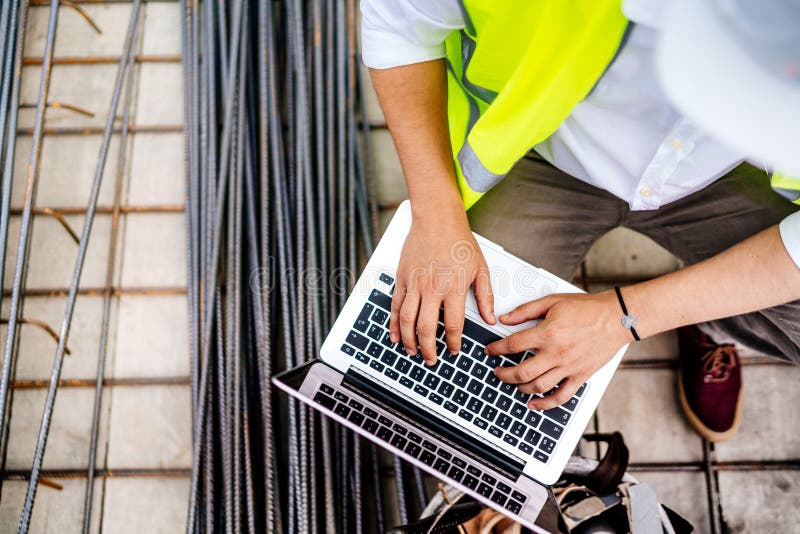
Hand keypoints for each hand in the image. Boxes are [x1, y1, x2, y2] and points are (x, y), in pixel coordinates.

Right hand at [391, 207, 494, 364]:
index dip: (452, 342)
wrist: (437, 219)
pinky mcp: (402, 278)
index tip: (453, 350)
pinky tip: (395, 334)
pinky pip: (395, 306)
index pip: (452, 324)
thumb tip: (490, 318)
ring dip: (409, 340)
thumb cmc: (459, 241)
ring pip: (407, 320)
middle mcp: (432, 288)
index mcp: (453, 288)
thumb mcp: (481, 268)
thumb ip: (486, 295)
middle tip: (431, 359)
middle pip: (426, 328)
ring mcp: (414, 284)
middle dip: (428, 348)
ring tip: (413, 351)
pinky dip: (393, 323)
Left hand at [486, 290, 629, 409]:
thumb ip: (526, 311)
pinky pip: (561, 396)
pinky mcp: (580, 376)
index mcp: (547, 333)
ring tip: (513, 383)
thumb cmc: (587, 308)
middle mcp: (556, 353)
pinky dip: (545, 404)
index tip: (490, 351)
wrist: (616, 317)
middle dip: (503, 374)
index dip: (496, 349)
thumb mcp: (552, 302)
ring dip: (520, 388)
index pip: (513, 345)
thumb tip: (505, 318)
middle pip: (521, 371)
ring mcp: (569, 367)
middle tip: (497, 371)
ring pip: (538, 386)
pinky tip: (534, 404)